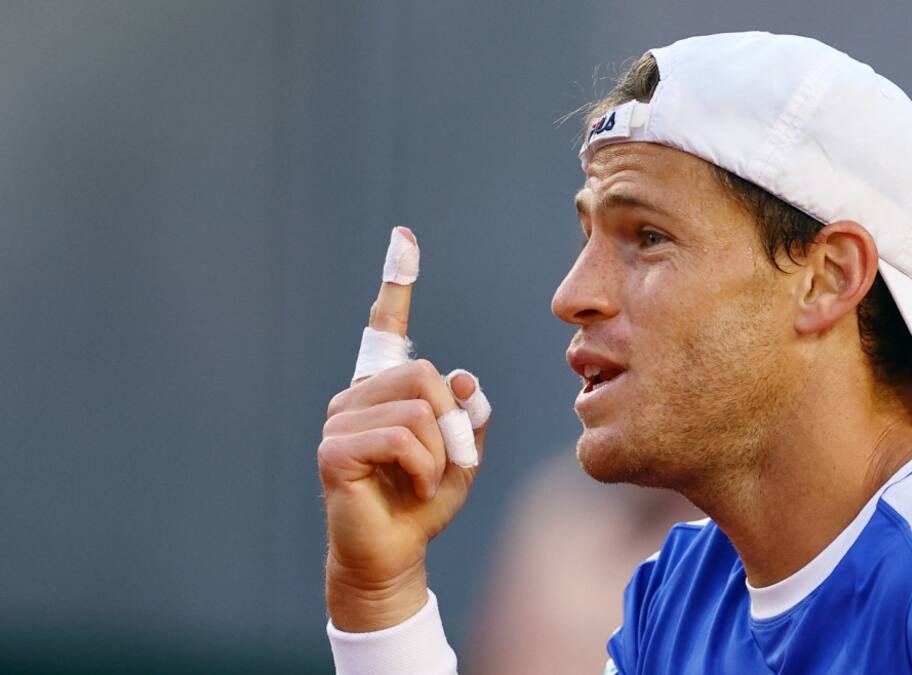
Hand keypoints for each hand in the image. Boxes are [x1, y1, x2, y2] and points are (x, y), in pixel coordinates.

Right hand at [318, 227, 487, 630]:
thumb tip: (464, 380)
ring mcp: (339, 422)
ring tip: (427, 480)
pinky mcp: (334, 450)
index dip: (395, 284)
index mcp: (383, 393)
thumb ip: (467, 418)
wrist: (394, 554)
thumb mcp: (461, 456)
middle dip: (452, 422)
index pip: (385, 330)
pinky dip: (426, 466)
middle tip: (449, 461)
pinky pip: (402, 436)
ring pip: (418, 408)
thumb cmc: (423, 504)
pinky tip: (417, 489)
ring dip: (441, 452)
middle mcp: (355, 399)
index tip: (403, 238)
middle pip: (424, 374)